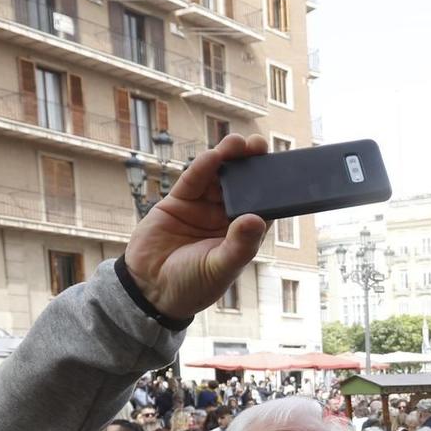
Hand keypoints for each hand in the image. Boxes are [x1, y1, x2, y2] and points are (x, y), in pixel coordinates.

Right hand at [122, 133, 269, 319]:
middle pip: (241, 186)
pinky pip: (193, 181)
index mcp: (241, 235)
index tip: (281, 169)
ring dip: (228, 158)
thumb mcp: (219, 268)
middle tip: (259, 145)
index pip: (261, 206)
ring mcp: (201, 208)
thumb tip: (256, 220)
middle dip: (250, 165)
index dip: (270, 187)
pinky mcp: (178, 202)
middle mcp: (224, 218)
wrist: (150, 288)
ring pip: (218, 177)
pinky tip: (213, 156)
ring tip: (238, 143)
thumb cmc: (192, 285)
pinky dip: (202, 167)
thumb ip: (238, 246)